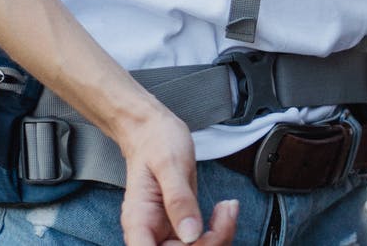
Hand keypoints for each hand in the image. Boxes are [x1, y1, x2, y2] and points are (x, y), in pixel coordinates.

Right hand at [113, 100, 239, 245]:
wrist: (153, 131)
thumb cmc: (156, 142)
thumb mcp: (171, 165)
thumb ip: (179, 200)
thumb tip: (191, 234)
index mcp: (139, 223)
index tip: (197, 236)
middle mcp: (150, 233)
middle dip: (208, 243)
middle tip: (225, 214)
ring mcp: (166, 232)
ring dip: (218, 237)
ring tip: (228, 209)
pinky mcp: (181, 226)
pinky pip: (201, 241)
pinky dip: (219, 231)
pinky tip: (225, 211)